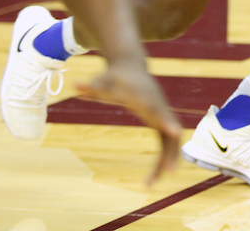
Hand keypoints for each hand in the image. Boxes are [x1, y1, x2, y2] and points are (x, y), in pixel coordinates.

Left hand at [77, 60, 181, 186]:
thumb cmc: (114, 76)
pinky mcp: (160, 120)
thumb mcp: (102, 80)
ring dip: (166, 161)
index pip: (159, 111)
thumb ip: (91, 85)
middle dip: (170, 153)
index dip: (167, 122)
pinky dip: (163, 158)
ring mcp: (162, 114)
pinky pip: (166, 143)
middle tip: (166, 174)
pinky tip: (153, 175)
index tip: (176, 133)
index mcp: (147, 97)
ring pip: (171, 141)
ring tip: (151, 184)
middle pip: (170, 132)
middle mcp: (160, 107)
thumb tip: (74, 84)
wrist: (131, 66)